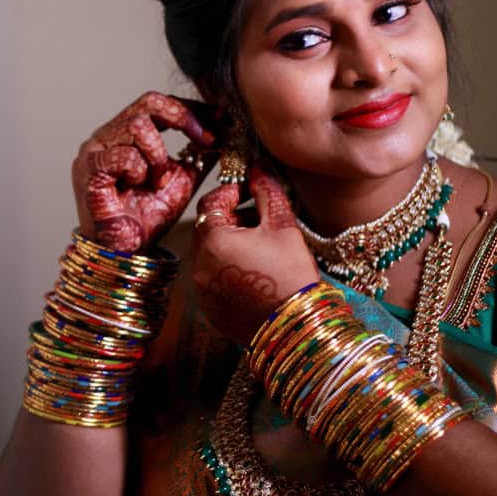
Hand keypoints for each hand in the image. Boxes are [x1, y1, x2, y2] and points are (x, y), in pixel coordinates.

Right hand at [71, 92, 216, 251]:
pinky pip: (125, 154)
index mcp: (125, 135)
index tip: (220, 118)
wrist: (127, 250)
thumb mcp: (182, 178)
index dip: (190, 108)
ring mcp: (94, 150)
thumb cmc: (146, 218)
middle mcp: (106, 136)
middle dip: (183, 118)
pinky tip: (137, 187)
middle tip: (206, 139)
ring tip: (158, 181)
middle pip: (148, 102)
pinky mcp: (89, 169)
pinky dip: (140, 171)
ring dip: (159, 155)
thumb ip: (197, 154)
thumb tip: (223, 130)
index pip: (157, 104)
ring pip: (138, 125)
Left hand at [191, 168, 318, 347]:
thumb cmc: (292, 274)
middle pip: (206, 229)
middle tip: (257, 218)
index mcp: (213, 241)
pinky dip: (227, 269)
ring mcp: (201, 290)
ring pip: (208, 254)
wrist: (297, 326)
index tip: (247, 190)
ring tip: (259, 247)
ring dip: (227, 244)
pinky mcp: (209, 308)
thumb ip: (266, 192)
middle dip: (229, 218)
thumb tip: (256, 169)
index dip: (230, 192)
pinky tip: (254, 272)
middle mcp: (199, 265)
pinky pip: (211, 278)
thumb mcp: (283, 226)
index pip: (210, 203)